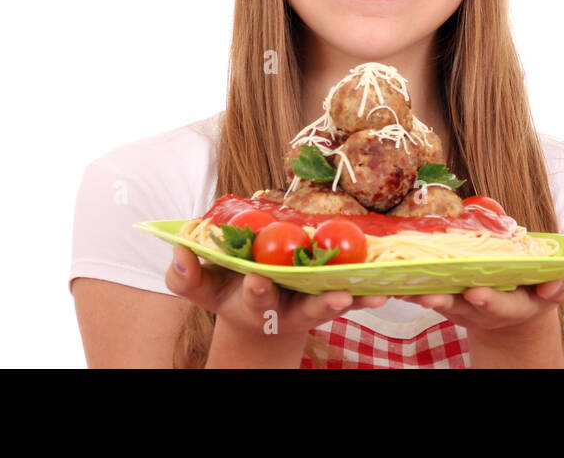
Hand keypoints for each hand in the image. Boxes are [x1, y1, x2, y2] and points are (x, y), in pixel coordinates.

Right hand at [165, 244, 389, 341]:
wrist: (257, 312)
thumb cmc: (227, 290)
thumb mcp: (202, 286)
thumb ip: (185, 274)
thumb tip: (178, 252)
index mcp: (258, 302)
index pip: (258, 297)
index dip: (258, 290)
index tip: (258, 280)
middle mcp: (290, 308)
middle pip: (307, 310)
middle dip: (320, 305)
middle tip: (335, 298)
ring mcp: (314, 304)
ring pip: (337, 305)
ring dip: (356, 301)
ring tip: (373, 295)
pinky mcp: (335, 296)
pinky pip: (356, 295)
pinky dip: (370, 293)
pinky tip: (385, 288)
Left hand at [410, 276, 563, 336]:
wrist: (514, 303)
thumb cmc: (536, 287)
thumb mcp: (556, 285)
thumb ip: (560, 284)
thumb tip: (554, 283)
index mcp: (513, 305)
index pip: (502, 304)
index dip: (489, 300)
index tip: (475, 292)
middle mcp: (483, 309)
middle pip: (462, 308)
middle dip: (447, 302)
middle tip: (431, 296)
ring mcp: (461, 305)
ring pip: (439, 301)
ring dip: (421, 295)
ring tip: (404, 288)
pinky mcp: (443, 298)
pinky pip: (422, 292)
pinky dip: (406, 288)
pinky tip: (390, 280)